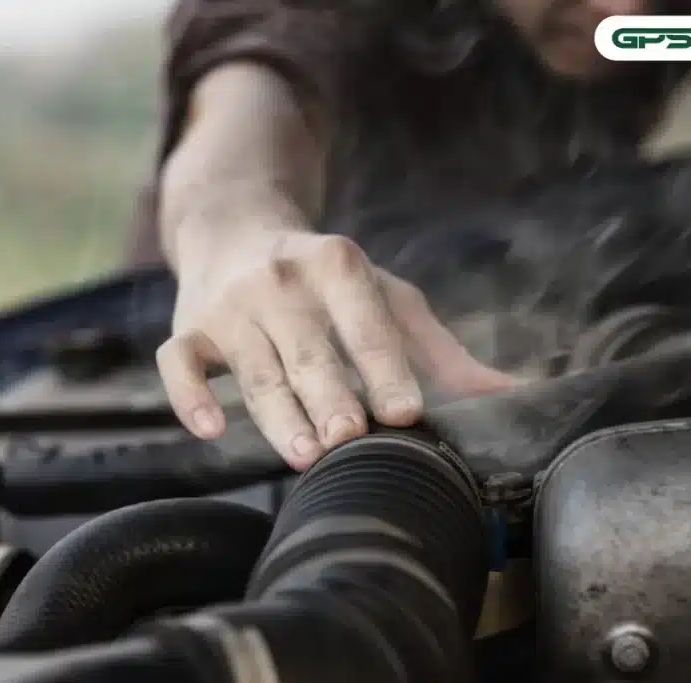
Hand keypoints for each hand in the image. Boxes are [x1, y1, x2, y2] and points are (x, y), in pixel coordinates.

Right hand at [157, 231, 515, 469]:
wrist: (232, 232)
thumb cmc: (323, 281)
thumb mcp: (383, 296)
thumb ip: (438, 351)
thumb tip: (513, 397)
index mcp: (335, 263)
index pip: (364, 318)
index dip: (383, 364)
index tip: (406, 411)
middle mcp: (278, 279)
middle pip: (306, 348)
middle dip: (328, 393)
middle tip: (349, 438)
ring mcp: (229, 305)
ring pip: (252, 366)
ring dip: (276, 411)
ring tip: (302, 455)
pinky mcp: (188, 328)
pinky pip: (178, 363)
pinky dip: (189, 396)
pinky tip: (211, 429)